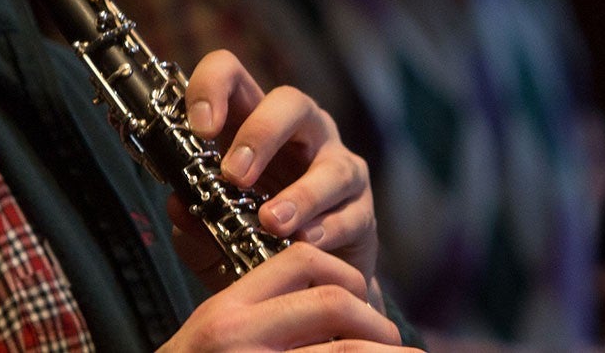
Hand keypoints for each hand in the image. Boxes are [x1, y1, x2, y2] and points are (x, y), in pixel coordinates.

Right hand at [158, 243, 414, 351]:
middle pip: (333, 303)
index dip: (344, 273)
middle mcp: (239, 337)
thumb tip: (332, 309)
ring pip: (345, 351)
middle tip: (392, 341)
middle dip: (375, 321)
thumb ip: (259, 318)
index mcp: (226, 311)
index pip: (300, 261)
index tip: (361, 297)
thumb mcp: (212, 340)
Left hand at [178, 50, 379, 294]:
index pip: (232, 75)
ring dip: (301, 194)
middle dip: (261, 134)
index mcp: (252, 121)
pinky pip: (351, 212)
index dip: (212, 88)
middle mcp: (301, 132)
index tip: (199, 128)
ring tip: (272, 222)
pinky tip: (304, 241)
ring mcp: (336, 165)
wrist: (300, 284)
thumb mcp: (209, 231)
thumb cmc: (250, 237)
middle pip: (290, 101)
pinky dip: (327, 228)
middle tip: (235, 175)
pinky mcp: (361, 207)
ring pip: (331, 163)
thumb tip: (179, 205)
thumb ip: (192, 220)